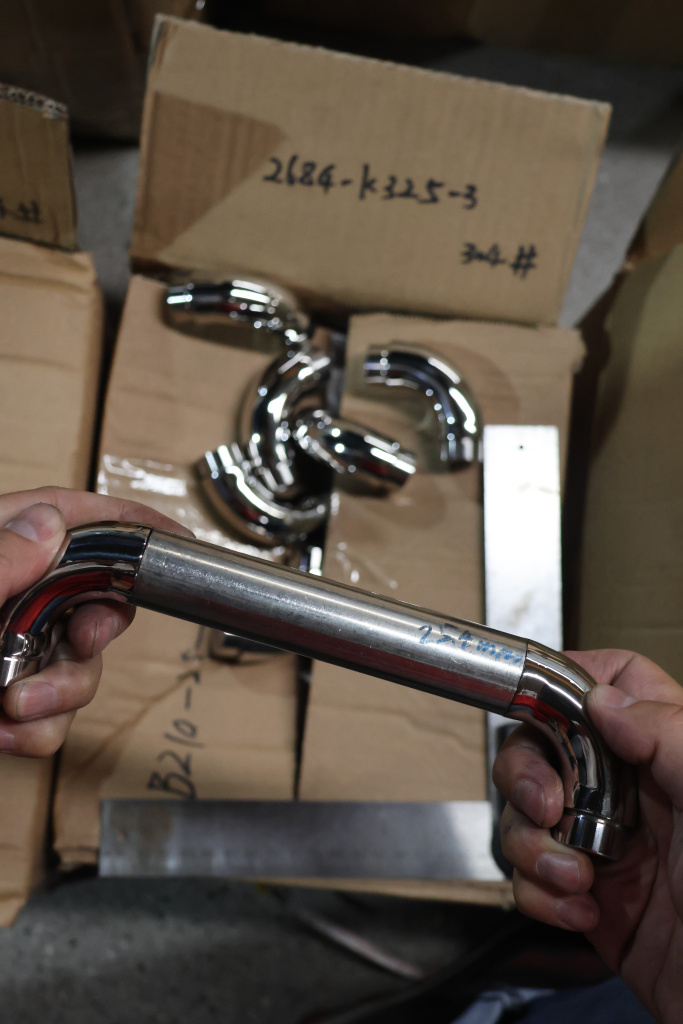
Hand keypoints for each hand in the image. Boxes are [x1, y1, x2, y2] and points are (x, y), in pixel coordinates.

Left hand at [0, 486, 191, 757]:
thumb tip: (47, 526)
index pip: (63, 515)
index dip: (122, 520)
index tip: (174, 536)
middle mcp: (9, 597)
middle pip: (89, 595)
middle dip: (95, 631)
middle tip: (83, 641)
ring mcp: (7, 649)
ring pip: (78, 665)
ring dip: (60, 695)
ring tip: (12, 707)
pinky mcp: (7, 695)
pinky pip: (52, 716)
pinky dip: (38, 732)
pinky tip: (3, 732)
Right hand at [493, 649, 682, 1022]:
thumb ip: (672, 739)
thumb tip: (607, 699)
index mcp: (671, 758)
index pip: (617, 685)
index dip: (574, 682)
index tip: (544, 707)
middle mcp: (634, 796)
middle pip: (546, 747)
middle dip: (528, 776)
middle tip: (546, 807)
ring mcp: (606, 847)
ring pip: (528, 816)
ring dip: (534, 848)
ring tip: (576, 879)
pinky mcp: (587, 900)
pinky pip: (532, 880)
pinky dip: (540, 895)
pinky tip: (581, 912)